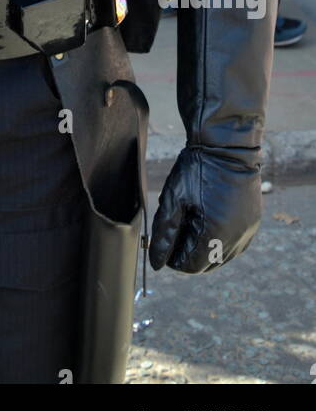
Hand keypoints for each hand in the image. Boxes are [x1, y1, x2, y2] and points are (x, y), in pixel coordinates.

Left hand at [149, 144, 260, 273]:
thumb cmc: (197, 169)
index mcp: (215, 234)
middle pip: (207, 264)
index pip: (191, 265)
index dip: (174, 258)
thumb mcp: (174, 199)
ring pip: (222, 255)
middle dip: (189, 252)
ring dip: (205, 247)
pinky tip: (208, 218)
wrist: (227, 145)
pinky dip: (220, 238)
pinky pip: (235, 242)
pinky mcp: (253, 222)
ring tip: (192, 219)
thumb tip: (156, 262)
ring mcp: (247, 230)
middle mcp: (236, 238)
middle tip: (177, 228)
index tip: (165, 242)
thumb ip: (164, 234)